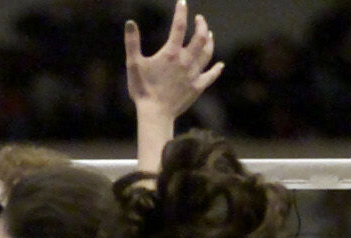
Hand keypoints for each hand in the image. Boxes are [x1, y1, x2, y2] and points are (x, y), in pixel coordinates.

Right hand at [125, 0, 221, 123]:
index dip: (180, 12)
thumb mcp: (133, 64)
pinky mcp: (197, 87)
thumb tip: (130, 22)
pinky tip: (220, 65)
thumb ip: (132, 43)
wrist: (155, 114)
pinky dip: (216, 69)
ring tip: (209, 34)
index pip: (179, 26)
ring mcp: (194, 74)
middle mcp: (186, 60)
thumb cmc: (142, 89)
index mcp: (171, 53)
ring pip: (207, 53)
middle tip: (200, 19)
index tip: (182, 2)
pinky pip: (210, 75)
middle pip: (200, 37)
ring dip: (209, 41)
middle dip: (201, 25)